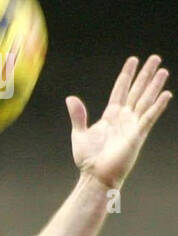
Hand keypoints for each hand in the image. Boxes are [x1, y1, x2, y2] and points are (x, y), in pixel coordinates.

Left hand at [67, 55, 170, 190]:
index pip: (121, 90)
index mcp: (111, 115)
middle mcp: (124, 118)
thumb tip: (70, 98)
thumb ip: (78, 116)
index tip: (133, 60)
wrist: (95, 176)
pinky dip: (158, 106)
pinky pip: (149, 117)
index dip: (127, 75)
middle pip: (137, 91)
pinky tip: (166, 94)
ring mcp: (132, 125)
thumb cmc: (88, 160)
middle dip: (145, 75)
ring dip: (155, 85)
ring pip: (146, 100)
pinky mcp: (137, 135)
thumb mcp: (79, 134)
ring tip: (163, 70)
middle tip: (155, 58)